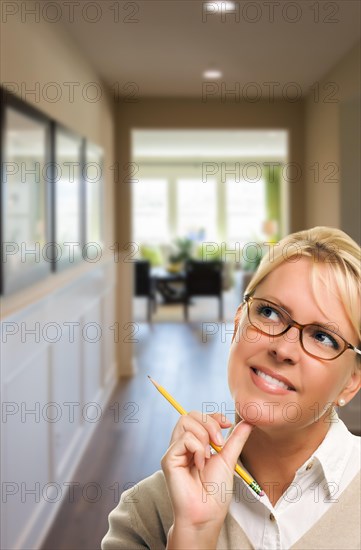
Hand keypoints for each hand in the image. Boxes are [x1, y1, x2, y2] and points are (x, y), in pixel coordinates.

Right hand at [161, 411, 252, 542]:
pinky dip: (198, 449)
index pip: (198, 416)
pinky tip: (200, 465)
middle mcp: (182, 445)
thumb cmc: (215, 492)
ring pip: (185, 421)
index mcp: (194, 444)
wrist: (207, 514)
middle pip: (190, 414)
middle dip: (209, 423)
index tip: (228, 424)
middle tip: (219, 443)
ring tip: (209, 456)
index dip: (212, 416)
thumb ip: (236, 439)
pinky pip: (184, 439)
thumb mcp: (229, 459)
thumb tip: (249, 421)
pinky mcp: (169, 459)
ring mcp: (174, 451)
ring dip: (204, 435)